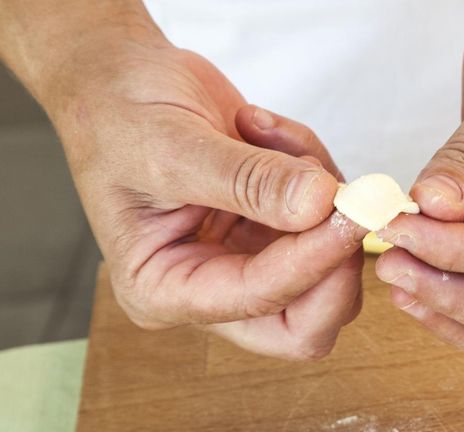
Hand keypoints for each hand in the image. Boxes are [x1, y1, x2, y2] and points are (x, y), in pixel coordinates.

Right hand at [51, 43, 365, 359]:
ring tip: (270, 135)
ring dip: (322, 198)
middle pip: (307, 322)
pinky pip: (325, 217)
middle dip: (337, 263)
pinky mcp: (274, 230)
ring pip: (330, 269)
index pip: (259, 301)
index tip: (348, 214)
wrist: (115, 78)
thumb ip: (247, 180)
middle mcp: (210, 289)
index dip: (312, 262)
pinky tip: (265, 130)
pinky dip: (315, 170)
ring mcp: (248, 260)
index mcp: (164, 291)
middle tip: (347, 198)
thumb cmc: (118, 115)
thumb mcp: (173, 144)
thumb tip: (319, 204)